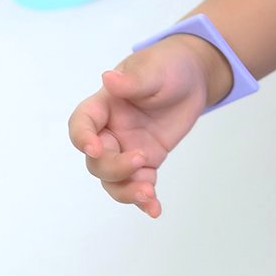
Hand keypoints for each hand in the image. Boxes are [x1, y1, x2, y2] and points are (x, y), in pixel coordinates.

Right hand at [67, 36, 213, 216]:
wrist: (193, 76)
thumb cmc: (168, 65)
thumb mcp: (154, 70)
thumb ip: (133, 81)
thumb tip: (108, 78)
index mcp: (104, 104)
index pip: (81, 124)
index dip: (82, 139)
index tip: (94, 148)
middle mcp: (110, 131)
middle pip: (97, 160)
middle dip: (114, 167)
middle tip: (142, 160)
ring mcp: (126, 148)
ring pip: (114, 180)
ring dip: (126, 191)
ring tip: (148, 194)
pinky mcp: (146, 160)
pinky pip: (139, 183)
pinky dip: (145, 199)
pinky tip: (154, 209)